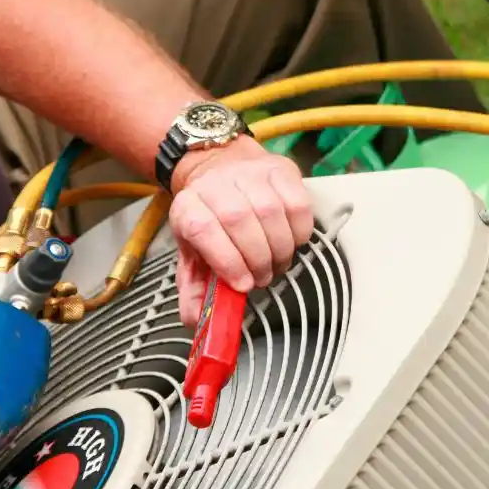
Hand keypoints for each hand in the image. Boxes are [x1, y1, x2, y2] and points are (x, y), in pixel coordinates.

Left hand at [168, 136, 313, 326]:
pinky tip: (291, 242)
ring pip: (271, 212)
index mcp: (188, 206)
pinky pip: (297, 204)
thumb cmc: (209, 216)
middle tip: (262, 277)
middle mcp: (215, 184)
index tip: (242, 285)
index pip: (203, 229)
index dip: (226, 261)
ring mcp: (249, 172)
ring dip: (279, 249)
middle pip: (239, 220)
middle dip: (257, 259)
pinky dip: (299, 232)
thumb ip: (194, 289)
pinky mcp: (280, 169)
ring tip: (276, 263)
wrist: (220, 170)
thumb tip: (195, 320)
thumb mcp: (192, 253)